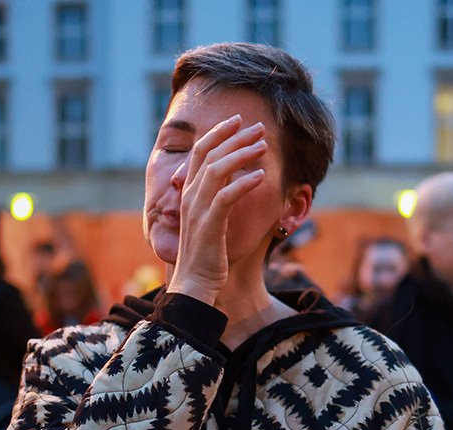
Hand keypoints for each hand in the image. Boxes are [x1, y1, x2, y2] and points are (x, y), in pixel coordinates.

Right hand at [166, 115, 268, 304]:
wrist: (194, 284)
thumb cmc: (206, 255)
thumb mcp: (211, 221)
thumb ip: (219, 200)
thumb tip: (235, 182)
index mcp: (189, 192)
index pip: (200, 152)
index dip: (218, 133)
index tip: (237, 122)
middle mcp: (190, 196)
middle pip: (210, 154)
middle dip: (235, 137)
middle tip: (259, 127)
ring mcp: (197, 210)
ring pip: (218, 170)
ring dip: (242, 154)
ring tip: (263, 146)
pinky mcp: (209, 225)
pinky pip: (227, 197)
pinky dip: (244, 183)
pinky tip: (261, 176)